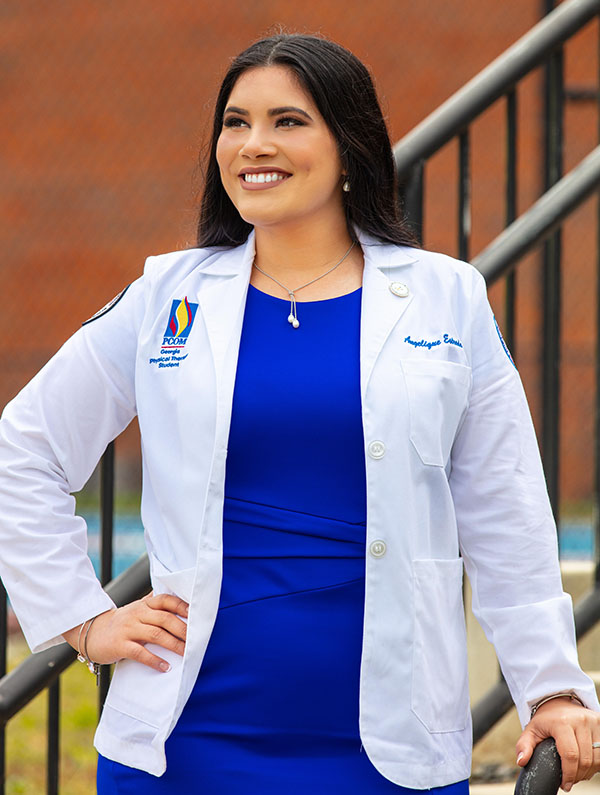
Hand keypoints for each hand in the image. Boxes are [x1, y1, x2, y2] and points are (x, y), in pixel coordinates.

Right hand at [63, 593, 188, 672]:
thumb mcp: (137, 609)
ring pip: (155, 635)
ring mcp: (128, 629)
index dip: (181, 606)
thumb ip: (154, 605)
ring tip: (186, 653)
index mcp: (144, 604)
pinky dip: (154, 660)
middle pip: (164, 619)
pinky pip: (140, 653)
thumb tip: (179, 600)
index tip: (196, 614)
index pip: (165, 600)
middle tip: (197, 639)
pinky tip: (165, 667)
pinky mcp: (120, 645)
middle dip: (183, 629)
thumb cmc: (121, 622)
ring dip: (173, 645)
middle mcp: (137, 614)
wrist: (91, 632)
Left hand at [516, 697, 599, 790]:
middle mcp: (580, 720)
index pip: (570, 755)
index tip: (565, 785)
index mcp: (562, 722)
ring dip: (588, 772)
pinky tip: (586, 764)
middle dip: (577, 776)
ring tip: (576, 772)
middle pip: (585, 760)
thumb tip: (521, 761)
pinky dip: (596, 764)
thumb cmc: (546, 719)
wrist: (559, 700)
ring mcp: (593, 721)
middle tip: (569, 780)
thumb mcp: (531, 730)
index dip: (569, 774)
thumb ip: (524, 745)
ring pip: (596, 758)